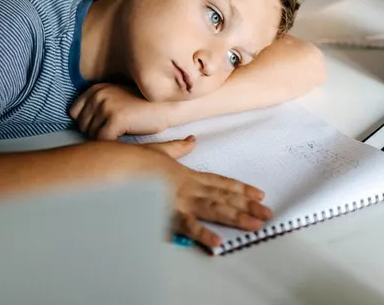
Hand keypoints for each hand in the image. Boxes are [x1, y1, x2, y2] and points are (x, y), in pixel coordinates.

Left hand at [69, 83, 169, 139]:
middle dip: (96, 132)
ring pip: (92, 135)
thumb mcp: (116, 98)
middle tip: (116, 131)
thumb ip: (97, 106)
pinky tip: (126, 136)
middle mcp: (98, 95)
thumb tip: (79, 126)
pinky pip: (103, 141)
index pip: (74, 113)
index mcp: (96, 89)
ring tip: (122, 133)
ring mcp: (107, 105)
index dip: (88, 123)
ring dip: (105, 139)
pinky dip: (113, 143)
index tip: (103, 126)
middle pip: (82, 125)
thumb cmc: (143, 107)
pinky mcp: (116, 118)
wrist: (167, 106)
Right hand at [140, 136, 272, 248]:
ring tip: (255, 225)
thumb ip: (177, 148)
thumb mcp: (159, 150)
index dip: (240, 188)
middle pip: (223, 197)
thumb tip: (191, 141)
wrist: (116, 166)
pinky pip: (188, 226)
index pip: (220, 182)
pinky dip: (203, 234)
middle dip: (247, 205)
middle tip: (267, 213)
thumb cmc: (133, 160)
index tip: (258, 194)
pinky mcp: (167, 213)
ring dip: (236, 217)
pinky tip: (218, 242)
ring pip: (214, 209)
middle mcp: (188, 187)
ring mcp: (180, 201)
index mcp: (187, 174)